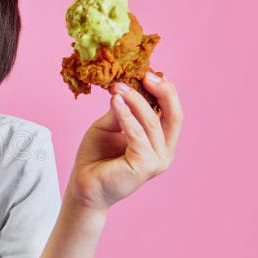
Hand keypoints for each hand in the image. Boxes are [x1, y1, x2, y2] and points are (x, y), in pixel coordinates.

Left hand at [68, 72, 183, 213]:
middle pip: (174, 116)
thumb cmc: (96, 157)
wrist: (83, 185)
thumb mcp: (109, 126)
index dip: (165, 91)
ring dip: (136, 101)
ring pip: (153, 122)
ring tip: (118, 87)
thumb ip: (122, 110)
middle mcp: (164, 151)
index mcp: (160, 141)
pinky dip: (127, 115)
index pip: (171, 112)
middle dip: (163, 92)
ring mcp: (157, 161)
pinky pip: (137, 135)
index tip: (148, 72)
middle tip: (146, 74)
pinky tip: (115, 102)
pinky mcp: (144, 166)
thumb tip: (126, 87)